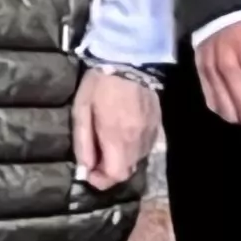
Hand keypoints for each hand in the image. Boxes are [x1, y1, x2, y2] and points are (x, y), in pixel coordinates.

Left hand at [74, 67, 162, 192]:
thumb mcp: (82, 111)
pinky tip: (120, 134)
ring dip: (120, 160)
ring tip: (106, 144)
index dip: (101, 180)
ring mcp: (151, 133)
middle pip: (127, 171)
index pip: (116, 175)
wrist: (131, 59)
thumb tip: (84, 169)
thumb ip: (83, 143)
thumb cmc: (100, 84)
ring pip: (137, 160)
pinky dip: (131, 148)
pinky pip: (144, 147)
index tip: (89, 172)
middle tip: (94, 159)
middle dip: (109, 171)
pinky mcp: (158, 125)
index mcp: (118, 138)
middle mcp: (139, 141)